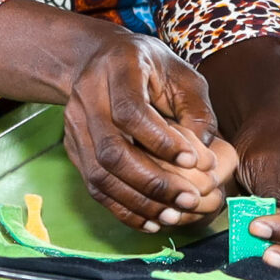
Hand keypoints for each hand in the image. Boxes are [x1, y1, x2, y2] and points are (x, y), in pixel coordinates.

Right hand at [61, 31, 238, 234]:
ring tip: (172, 215)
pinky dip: (123, 208)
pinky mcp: (73, 148)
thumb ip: (196, 111)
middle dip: (153, 181)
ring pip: (99, 175)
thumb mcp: (182, 74)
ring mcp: (75, 125)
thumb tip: (205, 155)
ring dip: (138, 201)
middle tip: (189, 198)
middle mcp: (88, 96)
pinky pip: (94, 186)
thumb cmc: (150, 67)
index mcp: (118, 68)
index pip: (130, 111)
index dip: (161, 141)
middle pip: (111, 150)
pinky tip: (150, 219)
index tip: (193, 160)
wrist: (99, 59)